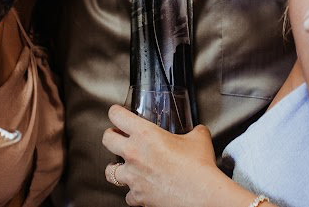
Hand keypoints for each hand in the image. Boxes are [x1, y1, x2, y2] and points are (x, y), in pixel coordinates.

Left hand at [102, 105, 222, 206]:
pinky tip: (139, 188)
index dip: (115, 112)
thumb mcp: (198, 138)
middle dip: (111, 136)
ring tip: (122, 166)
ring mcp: (133, 177)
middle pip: (107, 140)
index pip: (117, 116)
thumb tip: (198, 131)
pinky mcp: (138, 196)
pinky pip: (128, 195)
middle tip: (116, 136)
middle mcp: (134, 154)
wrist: (201, 195)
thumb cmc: (198, 167)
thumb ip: (194, 131)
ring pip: (109, 171)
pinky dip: (133, 192)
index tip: (116, 112)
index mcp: (145, 134)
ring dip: (115, 168)